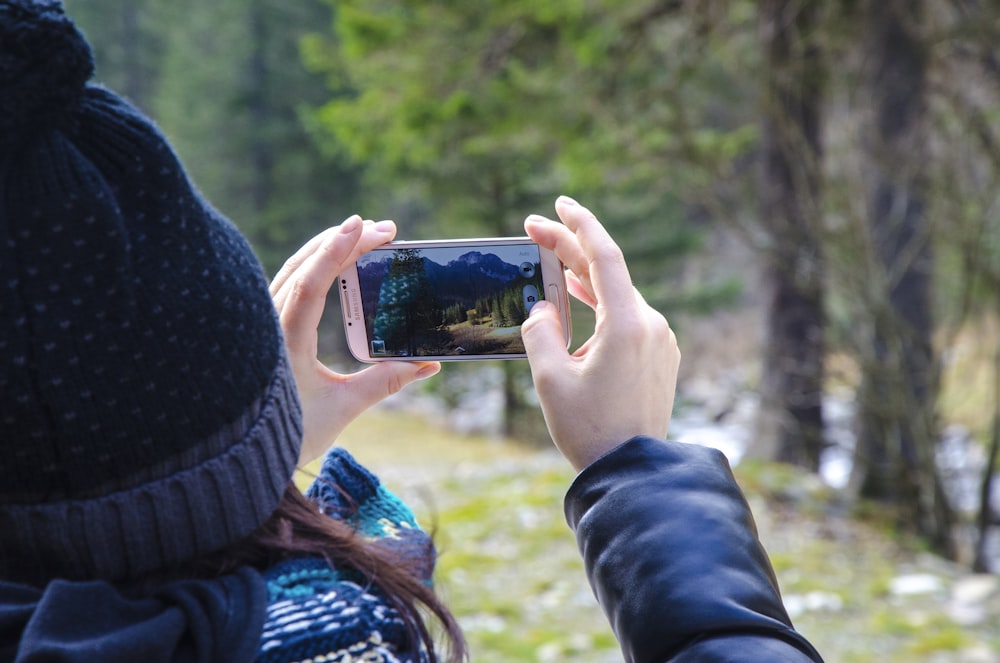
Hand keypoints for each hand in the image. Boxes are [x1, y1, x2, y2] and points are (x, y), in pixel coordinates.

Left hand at [270, 216, 440, 465]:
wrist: (240, 456)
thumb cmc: (290, 434)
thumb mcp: (342, 408)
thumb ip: (385, 382)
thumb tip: (427, 364)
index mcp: (285, 342)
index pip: (311, 283)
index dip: (338, 250)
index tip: (363, 225)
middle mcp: (269, 325)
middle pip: (303, 266)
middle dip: (343, 241)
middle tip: (384, 229)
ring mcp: (263, 324)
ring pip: (293, 271)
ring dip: (327, 249)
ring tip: (362, 235)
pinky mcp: (265, 329)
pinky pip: (288, 285)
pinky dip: (313, 267)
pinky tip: (332, 262)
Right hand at [521, 197, 680, 470]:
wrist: (633, 472)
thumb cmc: (590, 430)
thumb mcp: (550, 379)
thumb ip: (540, 332)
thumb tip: (543, 307)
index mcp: (627, 324)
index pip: (604, 256)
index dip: (579, 224)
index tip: (559, 205)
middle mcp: (651, 325)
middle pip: (607, 273)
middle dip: (570, 249)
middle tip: (535, 229)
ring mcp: (660, 341)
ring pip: (617, 296)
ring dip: (583, 279)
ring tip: (552, 263)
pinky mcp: (660, 357)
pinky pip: (627, 319)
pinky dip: (600, 306)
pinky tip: (578, 305)